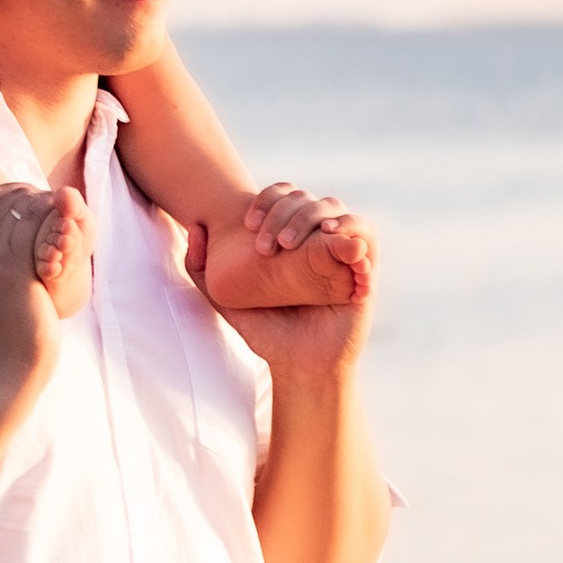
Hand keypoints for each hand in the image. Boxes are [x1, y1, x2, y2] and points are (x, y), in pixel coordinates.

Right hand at [0, 183, 67, 403]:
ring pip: (23, 211)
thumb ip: (8, 267)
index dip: (21, 198)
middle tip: (67, 199)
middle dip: (38, 196)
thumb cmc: (13, 336)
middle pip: (7, 201)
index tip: (48, 202)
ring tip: (73, 208)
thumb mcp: (4, 294)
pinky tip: (72, 229)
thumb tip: (33, 250)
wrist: (6, 370)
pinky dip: (57, 223)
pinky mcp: (11, 270)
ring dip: (51, 206)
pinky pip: (35, 229)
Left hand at [186, 196, 376, 379]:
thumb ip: (201, 269)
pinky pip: (366, 235)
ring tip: (293, 244)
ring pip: (334, 209)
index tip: (248, 224)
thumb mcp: (226, 299)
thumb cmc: (267, 332)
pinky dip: (352, 229)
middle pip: (306, 199)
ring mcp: (341, 252)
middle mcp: (316, 239)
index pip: (283, 196)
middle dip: (283, 213)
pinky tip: (332, 238)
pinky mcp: (365, 269)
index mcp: (290, 238)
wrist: (301, 367)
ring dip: (313, 215)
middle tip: (266, 247)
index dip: (267, 199)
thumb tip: (196, 228)